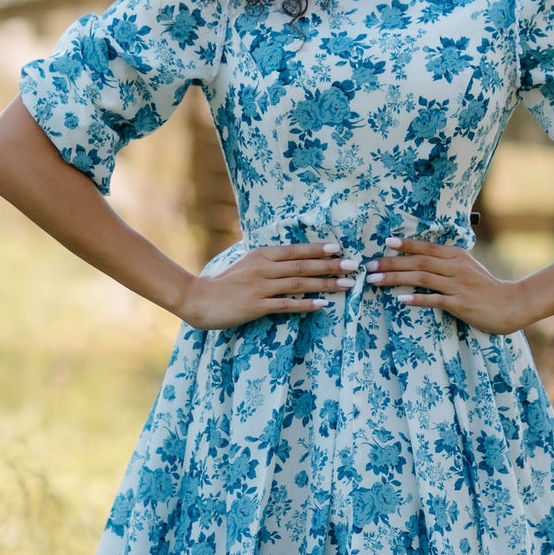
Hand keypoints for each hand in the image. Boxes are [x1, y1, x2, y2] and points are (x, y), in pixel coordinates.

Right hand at [177, 242, 357, 330]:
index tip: (338, 249)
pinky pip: (286, 304)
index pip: (295, 250)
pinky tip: (322, 305)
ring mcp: (260, 286)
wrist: (199, 299)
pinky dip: (305, 304)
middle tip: (354, 265)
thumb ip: (269, 260)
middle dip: (331, 266)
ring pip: (299, 284)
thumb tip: (292, 259)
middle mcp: (264, 267)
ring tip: (346, 285)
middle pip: (302, 265)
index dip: (318, 249)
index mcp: (262, 254)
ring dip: (325, 284)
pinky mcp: (256, 305)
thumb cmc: (225, 282)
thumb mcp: (247, 263)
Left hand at [364, 237, 525, 333]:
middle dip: (391, 263)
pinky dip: (417, 299)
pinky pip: (435, 300)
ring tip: (376, 280)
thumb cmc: (486, 287)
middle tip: (370, 266)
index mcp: (457, 256)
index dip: (406, 244)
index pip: (427, 247)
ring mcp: (458, 285)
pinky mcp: (460, 303)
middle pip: (419, 262)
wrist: (511, 304)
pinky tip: (401, 299)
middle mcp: (456, 267)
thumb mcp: (468, 268)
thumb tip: (423, 259)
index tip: (386, 242)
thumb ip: (448, 262)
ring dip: (396, 278)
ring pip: (422, 278)